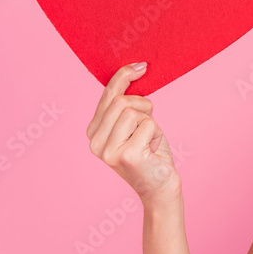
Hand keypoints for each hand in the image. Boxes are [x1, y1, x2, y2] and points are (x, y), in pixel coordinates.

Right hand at [86, 62, 181, 207]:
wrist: (160, 187)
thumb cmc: (150, 153)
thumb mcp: (135, 124)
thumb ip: (126, 104)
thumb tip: (134, 68)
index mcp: (93, 132)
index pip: (107, 95)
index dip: (124, 77)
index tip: (141, 66)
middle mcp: (94, 142)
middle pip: (121, 101)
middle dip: (143, 106)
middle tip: (148, 126)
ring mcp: (108, 150)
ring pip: (134, 111)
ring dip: (150, 122)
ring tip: (148, 141)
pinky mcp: (126, 155)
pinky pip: (148, 125)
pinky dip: (156, 134)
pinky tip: (152, 151)